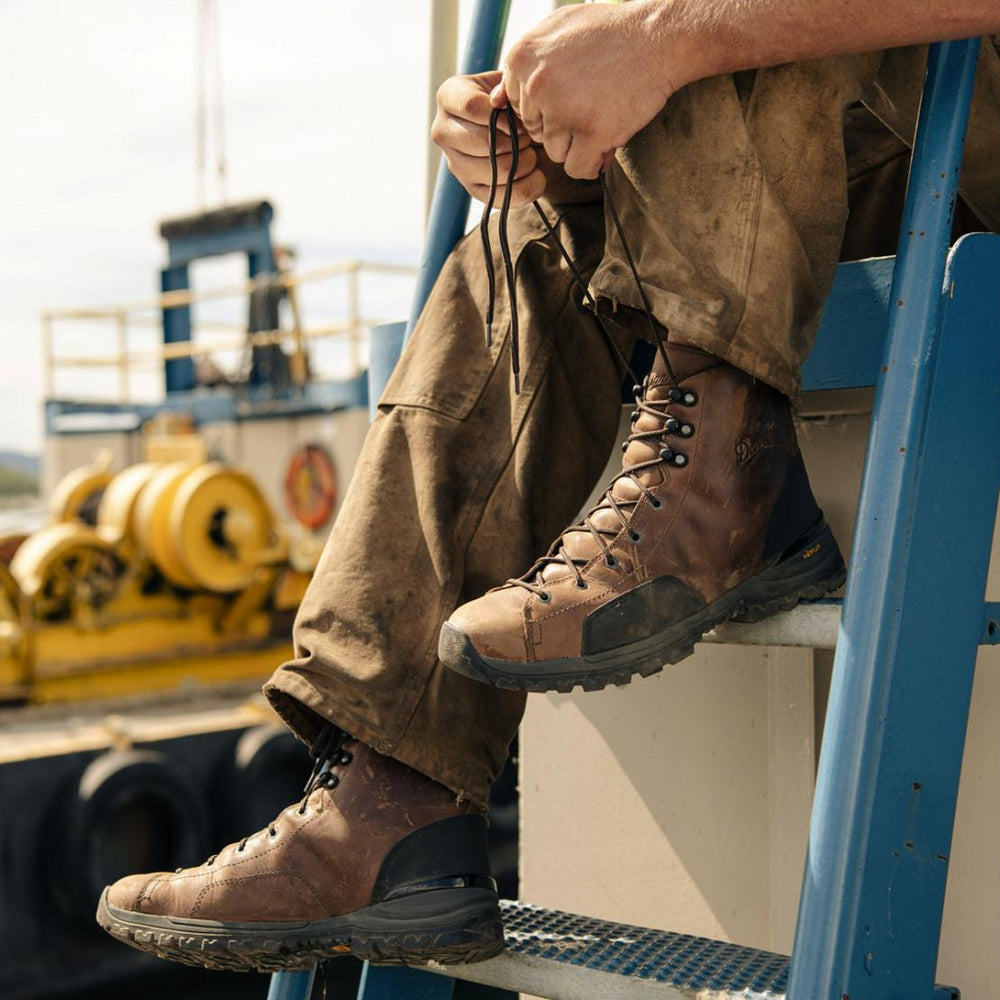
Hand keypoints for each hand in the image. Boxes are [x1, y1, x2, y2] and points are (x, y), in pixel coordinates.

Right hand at [432, 70, 546, 205]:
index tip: (521, 121)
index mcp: (449, 97)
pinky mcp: (472, 189)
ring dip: (525, 162)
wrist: (522, 128)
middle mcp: (444, 131)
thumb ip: (506, 86)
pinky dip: (529, 187)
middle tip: (528, 136)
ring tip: (531, 151)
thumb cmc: (514, 100)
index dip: (502, 116)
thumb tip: (497, 101)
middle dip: (516, 141)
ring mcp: (455, 164)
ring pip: (496, 171)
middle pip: (483, 142)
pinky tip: (537, 174)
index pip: (470, 106)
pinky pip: (504, 197)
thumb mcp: (511, 85)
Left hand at [494, 3, 677, 178]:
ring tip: (603, 116)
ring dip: (579, 144)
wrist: (657, 37)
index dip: (548, 108)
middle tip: (593, 104)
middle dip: (562, 128)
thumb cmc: (609, 34)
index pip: (519, 108)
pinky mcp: (591, 132)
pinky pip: (578, 169)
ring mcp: (563, 110)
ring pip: (555, 153)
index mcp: (522, 58)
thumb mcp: (556, 31)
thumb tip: (495, 103)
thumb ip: (524, 66)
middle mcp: (536, 84)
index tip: (572, 94)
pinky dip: (592, 163)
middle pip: (536, 132)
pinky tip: (606, 143)